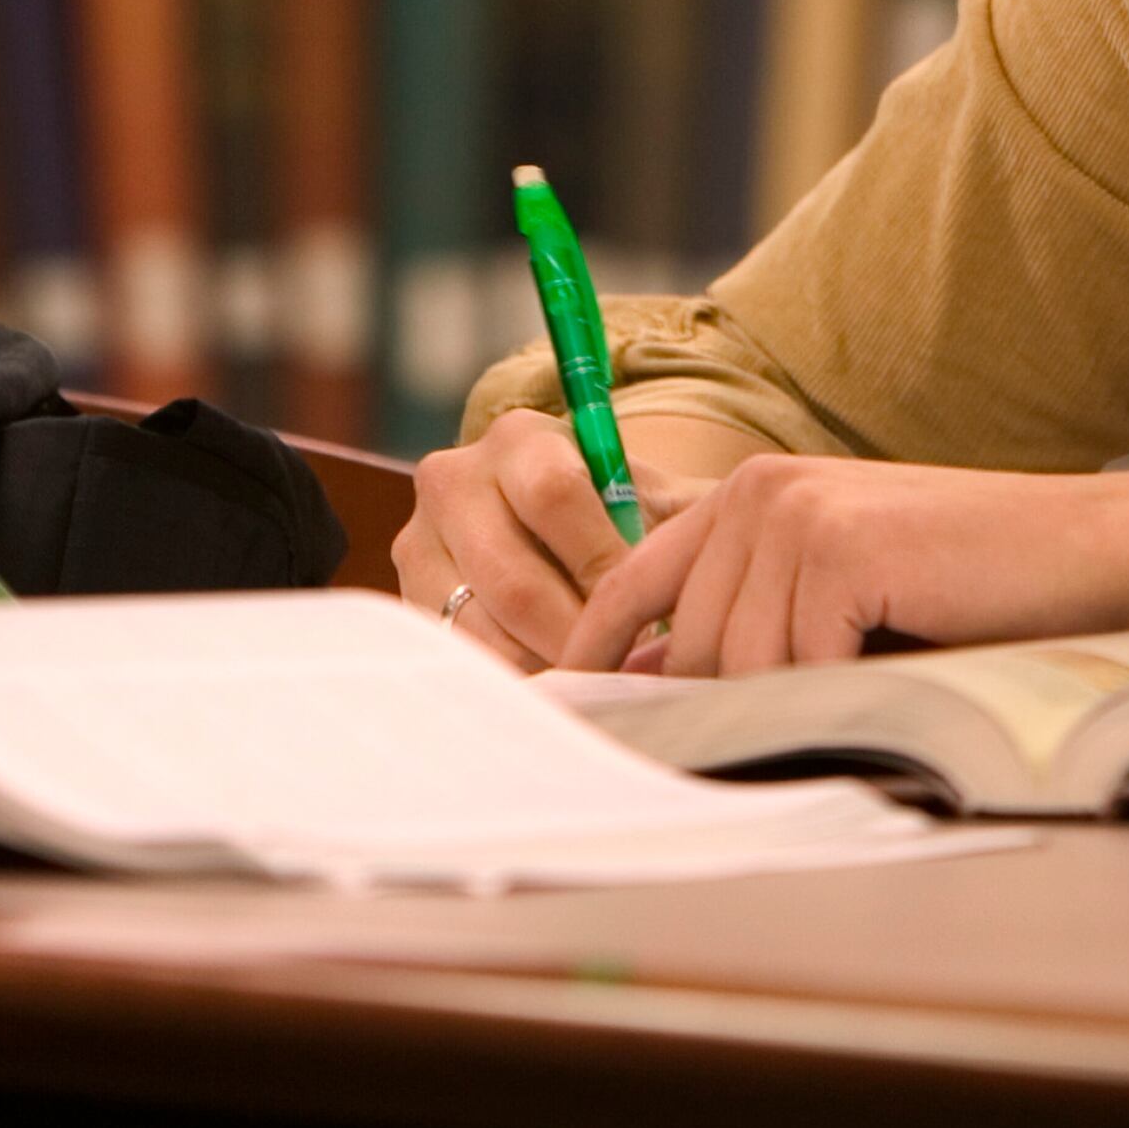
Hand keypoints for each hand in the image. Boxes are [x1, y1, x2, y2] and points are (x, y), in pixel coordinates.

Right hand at [394, 410, 685, 670]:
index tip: (645, 612)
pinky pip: (459, 655)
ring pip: (482, 630)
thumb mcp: (654, 498)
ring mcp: (419, 540)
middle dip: (577, 637)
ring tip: (595, 684)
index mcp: (520, 439)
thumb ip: (687, 520)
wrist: (547, 526)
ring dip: (545, 667)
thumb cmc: (617, 514)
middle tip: (625, 671)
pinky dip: (511, 678)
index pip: (555, 498)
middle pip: (513, 579)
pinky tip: (554, 688)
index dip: (602, 565)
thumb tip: (722, 561)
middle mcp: (454, 478)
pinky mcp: (406, 597)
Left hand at [554, 454, 1128, 677]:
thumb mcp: (840, 586)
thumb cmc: (969, 582)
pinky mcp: (838, 549)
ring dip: (797, 699)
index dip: (599, 651)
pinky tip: (893, 663)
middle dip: (724, 702)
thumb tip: (662, 684)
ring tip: (868, 681)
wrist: (1080, 554)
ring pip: (740, 663)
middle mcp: (759, 492)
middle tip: (791, 724)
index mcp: (750, 494)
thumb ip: (757, 615)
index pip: (633, 581)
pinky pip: (799, 665)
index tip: (577, 709)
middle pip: (689, 641)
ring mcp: (795, 515)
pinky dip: (840, 688)